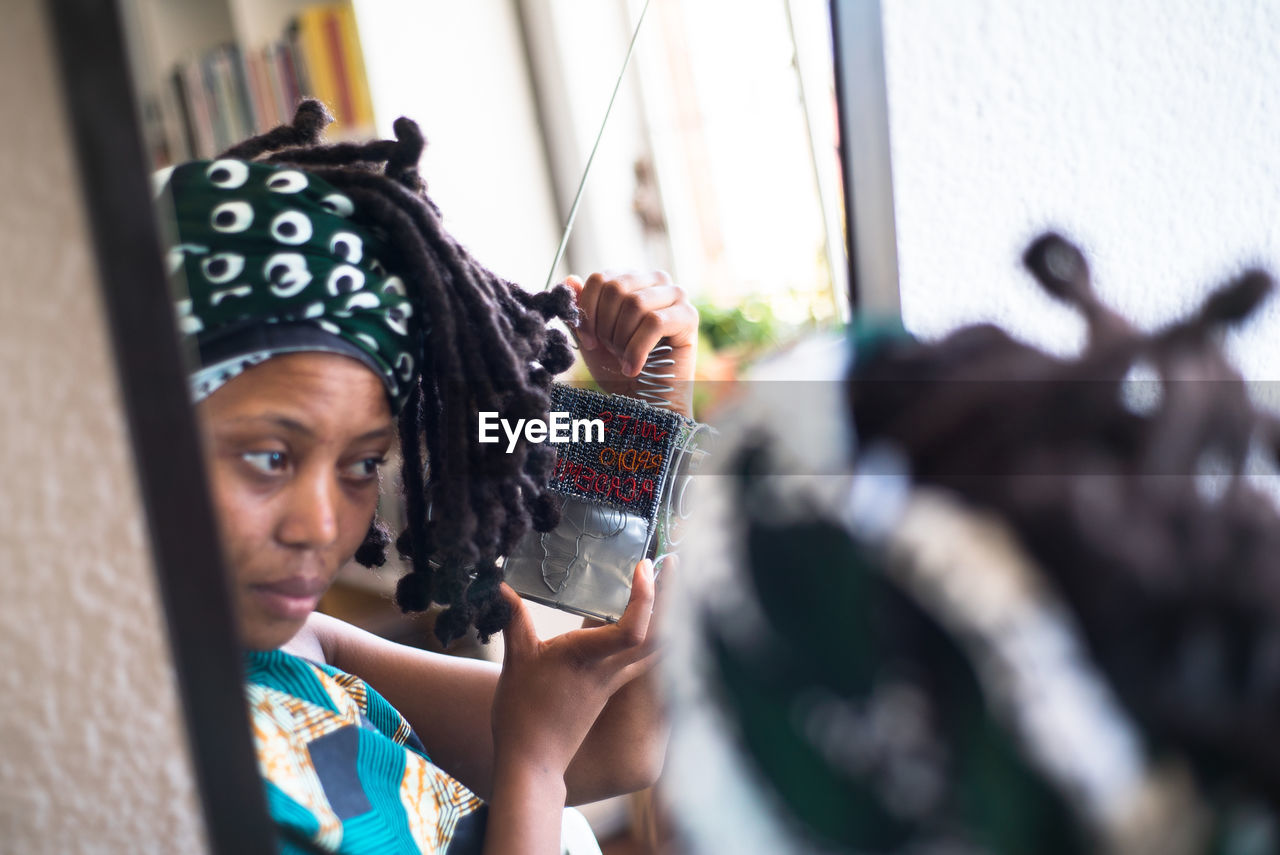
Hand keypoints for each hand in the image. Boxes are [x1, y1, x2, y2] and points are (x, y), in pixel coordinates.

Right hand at [491, 559, 657, 778]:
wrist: (534, 760)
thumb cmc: (522, 713)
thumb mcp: (516, 660)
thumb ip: (514, 619)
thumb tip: (499, 585)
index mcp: (587, 658)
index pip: (633, 630)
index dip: (646, 597)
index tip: (643, 565)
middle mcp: (609, 668)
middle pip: (660, 633)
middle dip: (673, 595)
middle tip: (675, 560)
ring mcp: (615, 680)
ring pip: (657, 647)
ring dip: (670, 613)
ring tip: (671, 582)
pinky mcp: (612, 687)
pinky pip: (645, 659)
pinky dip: (656, 636)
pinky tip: (656, 621)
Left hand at [566, 272, 697, 416]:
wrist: (643, 401)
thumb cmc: (618, 368)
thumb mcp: (591, 338)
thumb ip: (581, 309)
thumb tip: (570, 279)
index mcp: (631, 280)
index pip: (600, 278)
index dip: (588, 311)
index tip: (589, 341)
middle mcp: (655, 281)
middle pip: (616, 288)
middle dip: (606, 326)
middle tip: (611, 351)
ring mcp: (676, 296)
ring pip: (635, 303)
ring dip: (622, 338)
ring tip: (624, 358)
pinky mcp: (689, 316)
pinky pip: (655, 322)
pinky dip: (637, 349)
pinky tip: (633, 368)